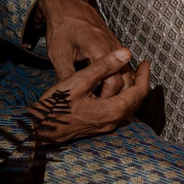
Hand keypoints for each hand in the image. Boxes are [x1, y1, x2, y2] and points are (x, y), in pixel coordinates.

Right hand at [24, 47, 152, 144]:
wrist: (37, 129)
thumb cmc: (54, 106)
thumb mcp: (78, 81)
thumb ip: (103, 67)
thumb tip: (126, 53)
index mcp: (111, 111)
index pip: (139, 92)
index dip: (145, 75)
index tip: (145, 62)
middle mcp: (112, 121)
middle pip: (137, 100)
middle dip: (141, 82)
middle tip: (142, 67)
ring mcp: (105, 126)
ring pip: (128, 106)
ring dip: (132, 90)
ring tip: (131, 74)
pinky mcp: (98, 126)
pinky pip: (118, 110)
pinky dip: (122, 97)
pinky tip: (114, 87)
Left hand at [36, 0, 138, 101]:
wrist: (69, 8)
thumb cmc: (63, 29)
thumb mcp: (59, 53)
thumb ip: (66, 75)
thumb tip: (68, 96)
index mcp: (100, 49)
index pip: (114, 79)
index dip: (105, 94)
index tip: (93, 103)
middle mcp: (115, 49)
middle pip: (126, 80)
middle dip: (114, 95)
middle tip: (97, 104)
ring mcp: (118, 48)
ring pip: (128, 75)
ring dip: (118, 88)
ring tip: (100, 98)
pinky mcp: (117, 49)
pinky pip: (124, 69)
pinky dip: (118, 80)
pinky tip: (103, 87)